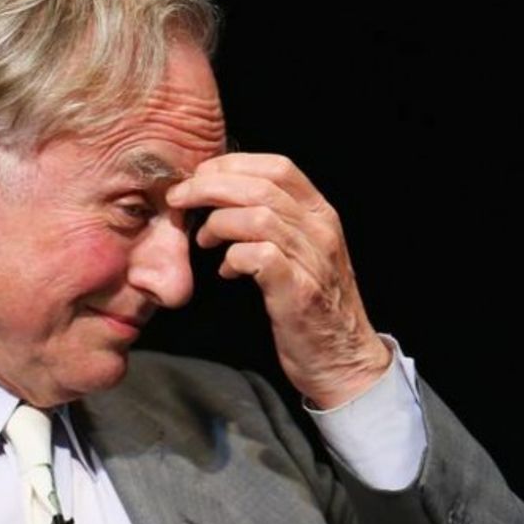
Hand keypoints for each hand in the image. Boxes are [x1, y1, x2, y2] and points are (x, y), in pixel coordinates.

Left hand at [167, 153, 390, 408]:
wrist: (343, 360)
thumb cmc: (312, 304)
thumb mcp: (301, 252)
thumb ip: (273, 222)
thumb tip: (223, 200)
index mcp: (321, 213)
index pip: (278, 167)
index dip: (233, 164)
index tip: (200, 176)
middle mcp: (321, 230)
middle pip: (261, 186)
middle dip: (210, 186)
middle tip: (179, 199)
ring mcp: (313, 259)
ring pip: (258, 216)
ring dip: (218, 222)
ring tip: (203, 240)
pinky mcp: (299, 291)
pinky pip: (259, 256)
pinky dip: (233, 257)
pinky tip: (225, 271)